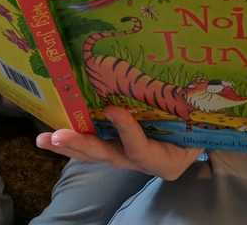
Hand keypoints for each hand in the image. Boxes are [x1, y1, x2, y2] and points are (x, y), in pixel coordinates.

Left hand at [35, 106, 203, 180]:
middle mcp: (141, 161)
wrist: (202, 138)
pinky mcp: (119, 147)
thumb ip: (188, 109)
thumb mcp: (199, 123)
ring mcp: (127, 156)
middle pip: (106, 156)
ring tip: (43, 140)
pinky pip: (94, 145)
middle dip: (79, 145)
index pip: (139, 148)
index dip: (125, 130)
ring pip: (93, 154)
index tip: (112, 109)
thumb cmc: (203, 127)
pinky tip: (55, 134)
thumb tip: (187, 85)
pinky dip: (75, 138)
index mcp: (164, 159)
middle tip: (56, 136)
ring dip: (68, 145)